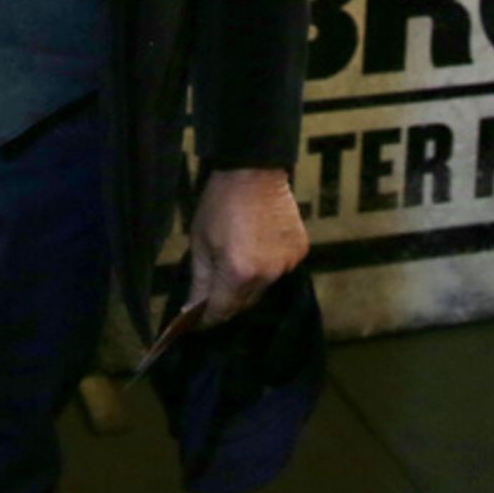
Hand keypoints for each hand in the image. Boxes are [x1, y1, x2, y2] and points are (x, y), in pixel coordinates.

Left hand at [188, 168, 307, 326]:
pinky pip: (280, 269)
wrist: (253, 169)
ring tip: (236, 263)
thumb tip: (193, 309)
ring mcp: (288, 264)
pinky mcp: (300, 251)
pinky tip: (257, 249)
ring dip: (248, 284)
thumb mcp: (200, 240)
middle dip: (227, 302)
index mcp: (238, 273)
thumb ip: (200, 279)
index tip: (196, 322)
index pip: (222, 311)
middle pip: (244, 303)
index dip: (208, 319)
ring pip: (263, 288)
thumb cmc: (220, 203)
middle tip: (212, 292)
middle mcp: (267, 275)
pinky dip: (267, 266)